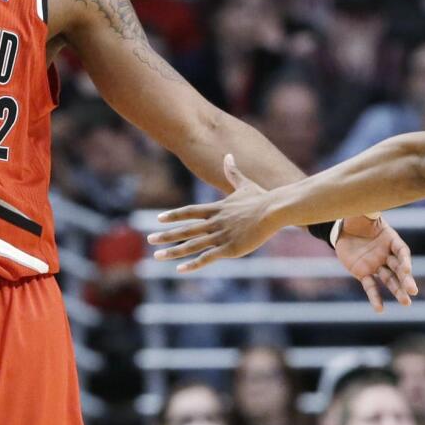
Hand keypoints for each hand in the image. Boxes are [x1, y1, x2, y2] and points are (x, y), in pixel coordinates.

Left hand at [149, 154, 282, 270]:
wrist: (274, 210)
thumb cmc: (262, 198)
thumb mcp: (245, 185)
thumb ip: (233, 172)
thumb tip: (228, 155)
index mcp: (217, 209)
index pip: (189, 212)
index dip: (174, 216)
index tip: (159, 219)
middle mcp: (214, 222)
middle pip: (185, 230)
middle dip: (166, 235)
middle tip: (150, 240)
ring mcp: (221, 236)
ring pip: (192, 245)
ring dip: (173, 251)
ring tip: (157, 257)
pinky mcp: (229, 249)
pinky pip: (207, 258)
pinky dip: (193, 264)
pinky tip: (180, 269)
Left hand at [332, 214, 416, 311]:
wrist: (343, 228)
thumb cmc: (357, 218)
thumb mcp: (363, 212)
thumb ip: (370, 211)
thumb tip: (374, 203)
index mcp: (391, 239)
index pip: (402, 252)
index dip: (405, 261)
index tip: (406, 270)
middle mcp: (386, 254)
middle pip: (399, 269)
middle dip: (406, 280)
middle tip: (413, 291)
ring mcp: (376, 265)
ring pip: (389, 280)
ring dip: (397, 291)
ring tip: (407, 303)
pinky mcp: (363, 273)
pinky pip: (371, 287)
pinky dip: (375, 298)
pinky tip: (380, 310)